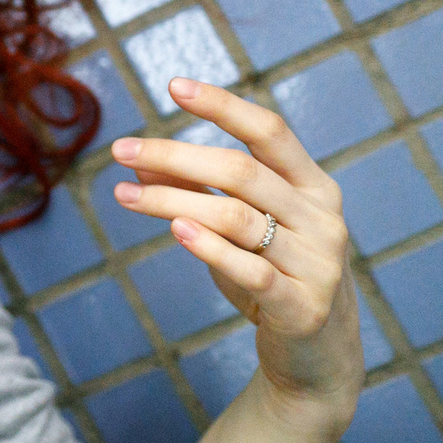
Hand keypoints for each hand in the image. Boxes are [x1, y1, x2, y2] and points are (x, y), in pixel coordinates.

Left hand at [108, 77, 363, 430]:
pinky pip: (252, 270)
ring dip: (172, 201)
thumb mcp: (236, 229)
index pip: (270, 131)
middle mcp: (322, 217)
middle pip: (241, 170)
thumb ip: (195, 190)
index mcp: (313, 186)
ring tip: (123, 194)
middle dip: (175, 154)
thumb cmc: (270, 275)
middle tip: (120, 149)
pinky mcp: (304, 307)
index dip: (223, 105)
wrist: (316, 357)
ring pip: (236, 217)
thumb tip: (138, 158)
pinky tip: (175, 231)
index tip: (172, 86)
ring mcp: (318, 262)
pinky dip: (210, 248)